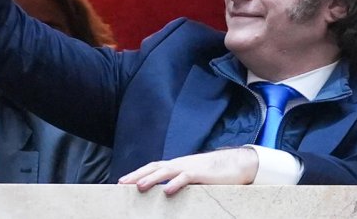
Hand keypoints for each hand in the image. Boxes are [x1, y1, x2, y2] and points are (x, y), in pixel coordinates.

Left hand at [117, 147, 258, 195]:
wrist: (235, 164)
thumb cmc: (212, 173)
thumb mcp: (192, 177)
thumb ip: (179, 181)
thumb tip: (165, 191)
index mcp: (175, 166)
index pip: (152, 168)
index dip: (137, 173)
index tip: (122, 182)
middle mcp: (179, 164)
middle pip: (153, 167)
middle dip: (136, 175)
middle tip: (121, 183)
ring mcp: (189, 167)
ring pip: (166, 171)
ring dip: (151, 178)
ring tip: (138, 186)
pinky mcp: (201, 174)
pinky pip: (186, 178)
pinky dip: (175, 183)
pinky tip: (167, 191)